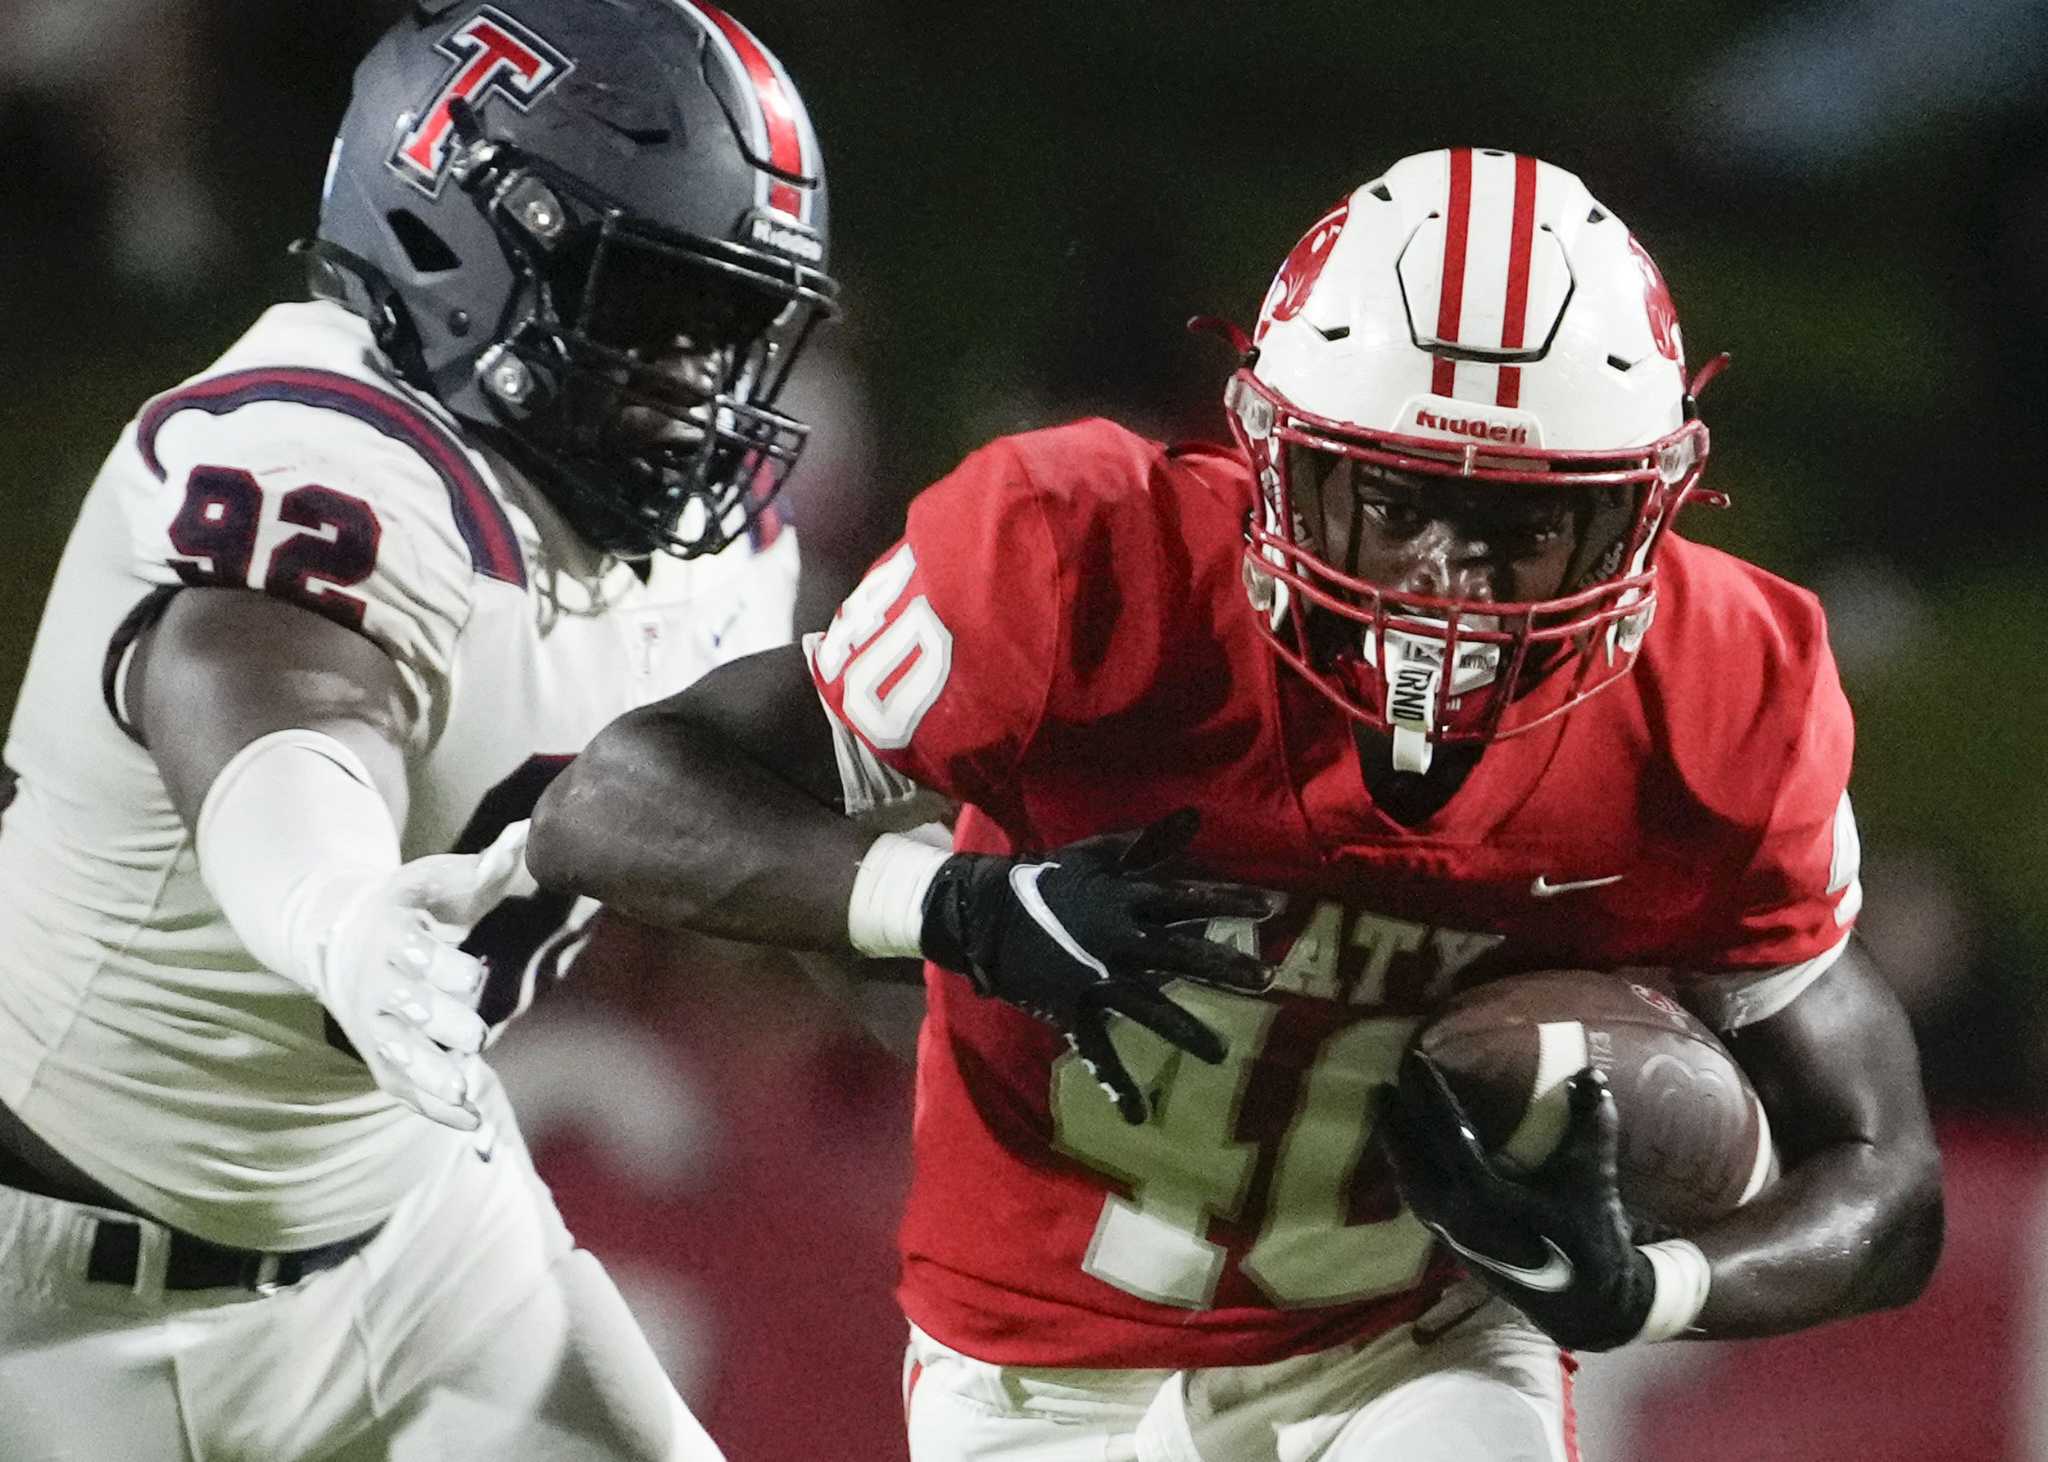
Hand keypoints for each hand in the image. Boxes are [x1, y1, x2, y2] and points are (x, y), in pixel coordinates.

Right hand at [308, 824, 533, 1130]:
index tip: (470, 972)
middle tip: (472, 1034)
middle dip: (441, 1023)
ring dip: (435, 1077)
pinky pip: (405, 1090)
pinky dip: (436, 1109)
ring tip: (470, 1094)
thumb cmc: (409, 905)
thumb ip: (484, 868)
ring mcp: (376, 1028)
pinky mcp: (381, 1058)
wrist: (338, 937)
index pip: (413, 957)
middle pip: (408, 1011)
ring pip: (402, 1058)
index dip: (442, 967)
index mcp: (391, 937)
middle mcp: (377, 988)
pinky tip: (473, 1125)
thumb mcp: (437, 882)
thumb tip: (524, 835)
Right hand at [919, 808, 1276, 1122]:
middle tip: (1266, 979)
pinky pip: (1096, 1051)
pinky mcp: (1072, 1009)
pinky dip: (1115, 1083)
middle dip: (1223, 967)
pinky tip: (1137, 1114)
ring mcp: (1095, 979)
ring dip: (1185, 1031)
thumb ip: (1145, 842)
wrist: (986, 915)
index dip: (1228, 902)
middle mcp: (1117, 941)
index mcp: (1124, 901)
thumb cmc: (1047, 882)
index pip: (1187, 899)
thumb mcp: (1095, 854)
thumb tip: (1194, 817)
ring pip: (1148, 1008)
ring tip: (1220, 1054)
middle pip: (1180, 955)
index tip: (1271, 908)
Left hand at [1376, 1054, 1653, 1349]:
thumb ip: (1592, 1123)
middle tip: (1383, 1079)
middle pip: (1410, 1157)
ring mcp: (1449, 1233)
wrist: (1586, 1306)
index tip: (1413, 1060)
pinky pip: (1416, 1199)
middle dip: (1396, 1118)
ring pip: (1407, 1181)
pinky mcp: (1451, 1245)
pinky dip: (1405, 1170)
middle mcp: (1456, 1215)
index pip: (1445, 1133)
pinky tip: (1403, 1155)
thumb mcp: (1593, 1178)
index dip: (1428, 1094)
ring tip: (1384, 1111)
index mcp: (1485, 1196)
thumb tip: (1590, 1072)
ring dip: (1394, 1144)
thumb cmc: (1589, 1239)